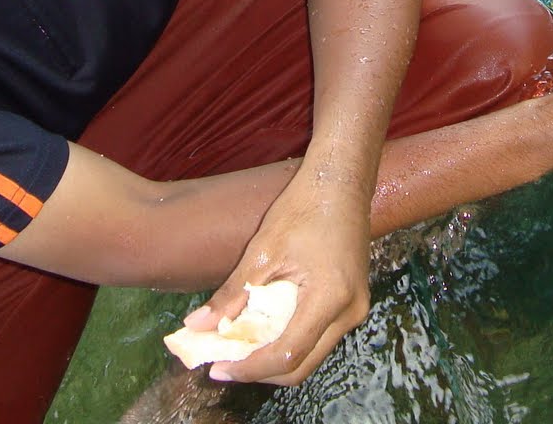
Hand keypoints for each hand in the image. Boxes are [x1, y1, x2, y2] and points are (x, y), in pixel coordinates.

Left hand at [180, 173, 370, 385]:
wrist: (341, 181)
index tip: (217, 368)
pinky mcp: (353, 302)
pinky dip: (290, 340)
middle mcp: (350, 312)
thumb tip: (196, 327)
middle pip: (302, 365)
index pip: (287, 355)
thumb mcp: (262, 251)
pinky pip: (320, 336)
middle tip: (223, 363)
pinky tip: (263, 329)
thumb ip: (232, 295)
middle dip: (260, 370)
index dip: (249, 368)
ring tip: (238, 347)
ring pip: (312, 354)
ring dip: (274, 357)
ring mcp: (356, 308)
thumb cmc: (303, 208)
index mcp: (330, 298)